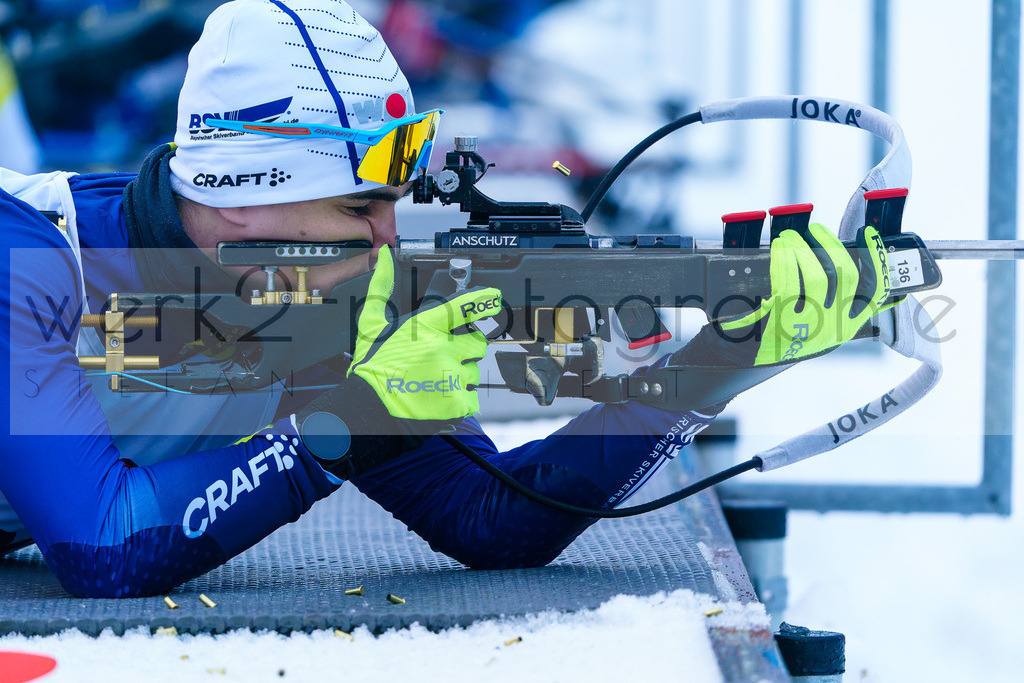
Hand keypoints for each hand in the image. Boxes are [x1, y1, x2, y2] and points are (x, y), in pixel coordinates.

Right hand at [347, 245, 500, 419]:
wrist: (366, 406)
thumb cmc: (372, 365)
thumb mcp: (371, 322)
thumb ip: (381, 285)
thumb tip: (383, 255)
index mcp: (424, 327)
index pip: (462, 307)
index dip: (482, 300)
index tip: (493, 296)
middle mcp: (441, 349)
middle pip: (477, 343)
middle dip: (465, 349)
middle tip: (442, 358)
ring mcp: (450, 375)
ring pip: (474, 371)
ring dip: (460, 376)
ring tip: (434, 379)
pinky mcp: (455, 401)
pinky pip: (472, 397)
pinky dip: (459, 399)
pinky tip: (438, 396)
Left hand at [714, 224, 891, 365]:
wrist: (750, 358)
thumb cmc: (786, 336)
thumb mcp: (821, 327)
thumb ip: (844, 307)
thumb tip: (874, 283)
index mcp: (848, 326)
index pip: (875, 291)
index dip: (876, 259)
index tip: (867, 234)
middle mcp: (834, 327)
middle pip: (847, 276)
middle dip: (831, 245)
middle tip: (815, 230)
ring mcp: (811, 327)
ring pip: (819, 277)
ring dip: (803, 249)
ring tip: (790, 237)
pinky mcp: (784, 322)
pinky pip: (790, 282)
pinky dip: (785, 260)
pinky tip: (779, 250)